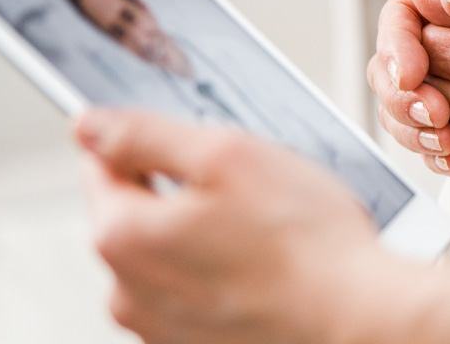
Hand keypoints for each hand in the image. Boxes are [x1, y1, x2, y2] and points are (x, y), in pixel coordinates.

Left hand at [73, 110, 449, 343]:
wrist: (359, 320)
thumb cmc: (306, 245)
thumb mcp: (226, 155)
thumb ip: (145, 135)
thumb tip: (90, 126)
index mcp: (122, 237)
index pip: (102, 165)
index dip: (148, 143)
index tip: (193, 145)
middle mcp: (127, 292)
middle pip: (138, 214)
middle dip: (184, 194)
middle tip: (248, 191)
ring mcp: (160, 328)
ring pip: (169, 257)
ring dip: (206, 238)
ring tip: (267, 235)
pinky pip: (196, 294)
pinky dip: (225, 277)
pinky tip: (268, 269)